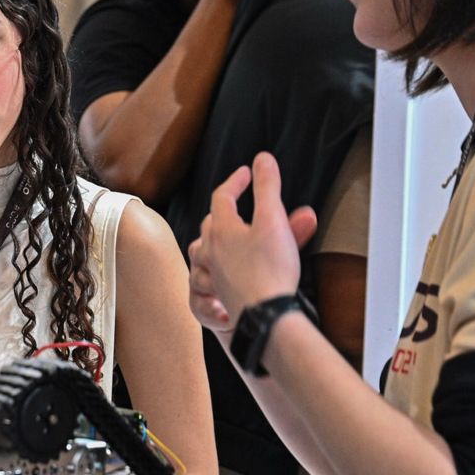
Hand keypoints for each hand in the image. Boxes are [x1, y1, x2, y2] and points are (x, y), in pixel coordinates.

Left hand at [188, 153, 315, 328]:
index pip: (222, 196)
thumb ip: (267, 187)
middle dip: (224, 211)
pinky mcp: (218, 297)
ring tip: (224, 238)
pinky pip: (204, 282)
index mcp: (221, 229)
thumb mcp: (273, 220)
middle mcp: (210, 251)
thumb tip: (262, 159)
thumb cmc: (271, 268)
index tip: (247, 172)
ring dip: (211, 242)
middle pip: (210, 224)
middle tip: (239, 205)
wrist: (266, 315)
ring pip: (201, 252)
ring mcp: (212, 276)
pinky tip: (221, 276)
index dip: (236, 181)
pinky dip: (211, 275)